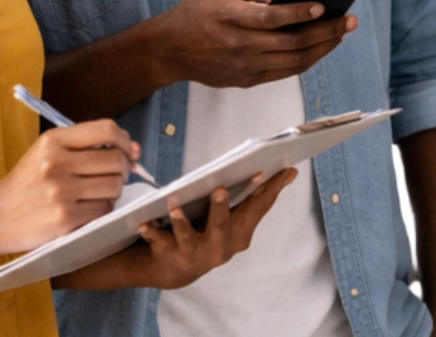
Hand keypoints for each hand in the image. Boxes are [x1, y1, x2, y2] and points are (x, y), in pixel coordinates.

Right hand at [0, 119, 137, 254]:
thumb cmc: (25, 184)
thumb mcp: (47, 151)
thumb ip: (85, 145)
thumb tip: (133, 150)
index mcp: (54, 140)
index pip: (106, 130)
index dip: (125, 140)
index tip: (130, 151)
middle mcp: (57, 162)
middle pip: (115, 160)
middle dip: (123, 168)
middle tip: (115, 175)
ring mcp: (61, 192)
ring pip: (113, 186)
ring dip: (113, 190)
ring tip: (98, 193)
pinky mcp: (64, 218)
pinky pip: (103, 209)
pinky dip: (102, 209)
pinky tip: (88, 208)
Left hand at [130, 170, 296, 288]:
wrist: (177, 268)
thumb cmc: (212, 232)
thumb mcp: (238, 217)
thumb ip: (261, 196)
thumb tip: (291, 171)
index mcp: (240, 234)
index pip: (256, 208)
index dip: (267, 189)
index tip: (274, 168)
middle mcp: (220, 248)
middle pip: (222, 227)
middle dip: (220, 210)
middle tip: (220, 188)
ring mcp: (194, 254)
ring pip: (188, 238)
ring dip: (181, 224)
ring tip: (174, 208)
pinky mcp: (171, 256)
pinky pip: (160, 244)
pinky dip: (151, 234)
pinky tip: (144, 224)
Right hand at [157, 0, 354, 88]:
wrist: (171, 49)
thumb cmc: (198, 11)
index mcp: (232, 18)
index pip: (273, 18)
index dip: (300, 12)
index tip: (324, 5)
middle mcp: (241, 46)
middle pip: (292, 43)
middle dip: (326, 31)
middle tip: (349, 20)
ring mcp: (245, 67)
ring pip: (293, 62)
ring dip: (322, 48)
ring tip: (341, 34)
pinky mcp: (247, 80)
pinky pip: (284, 72)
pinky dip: (306, 60)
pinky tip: (320, 48)